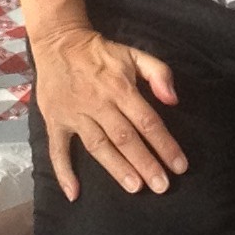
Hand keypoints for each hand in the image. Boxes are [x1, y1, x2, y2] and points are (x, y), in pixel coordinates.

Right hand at [31, 23, 187, 198]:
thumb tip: (173, 100)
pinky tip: (73, 193)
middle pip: (125, 137)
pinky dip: (63, 172)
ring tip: (135, 187)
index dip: (165, 145)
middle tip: (162, 186)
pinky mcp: (55, 121)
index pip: (147, 121)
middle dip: (145, 163)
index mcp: (120, 88)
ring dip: (117, 168)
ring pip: (98, 146)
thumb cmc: (101, 53)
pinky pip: (58, 149)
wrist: (59, 42)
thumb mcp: (134, 54)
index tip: (179, 166)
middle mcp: (98, 103)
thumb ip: (159, 73)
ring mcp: (75, 114)